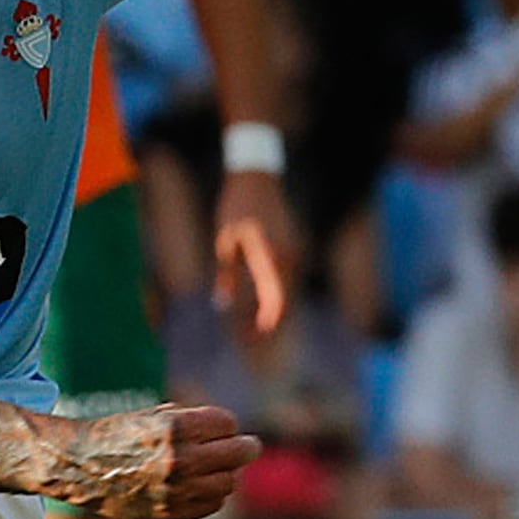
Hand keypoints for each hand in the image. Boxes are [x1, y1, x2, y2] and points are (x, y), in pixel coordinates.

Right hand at [52, 400, 257, 518]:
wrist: (81, 467)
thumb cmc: (119, 434)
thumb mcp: (154, 415)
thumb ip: (194, 421)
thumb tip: (233, 435)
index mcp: (173, 429)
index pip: (227, 424)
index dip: (225, 424)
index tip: (219, 426)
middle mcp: (178, 460)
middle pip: (238, 452)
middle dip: (245, 447)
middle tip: (249, 446)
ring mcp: (176, 490)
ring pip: (229, 481)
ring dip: (228, 472)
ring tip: (219, 467)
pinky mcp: (171, 511)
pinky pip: (213, 503)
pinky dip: (214, 493)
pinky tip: (203, 485)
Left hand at [208, 168, 294, 339]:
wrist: (256, 178)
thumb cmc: (235, 208)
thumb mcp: (224, 241)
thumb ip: (227, 275)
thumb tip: (223, 305)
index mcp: (271, 257)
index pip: (275, 301)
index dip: (264, 324)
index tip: (251, 339)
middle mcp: (289, 257)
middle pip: (285, 301)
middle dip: (268, 324)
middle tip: (247, 340)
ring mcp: (295, 252)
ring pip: (289, 292)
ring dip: (273, 311)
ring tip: (251, 327)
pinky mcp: (295, 248)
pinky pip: (288, 280)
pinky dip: (277, 296)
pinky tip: (261, 304)